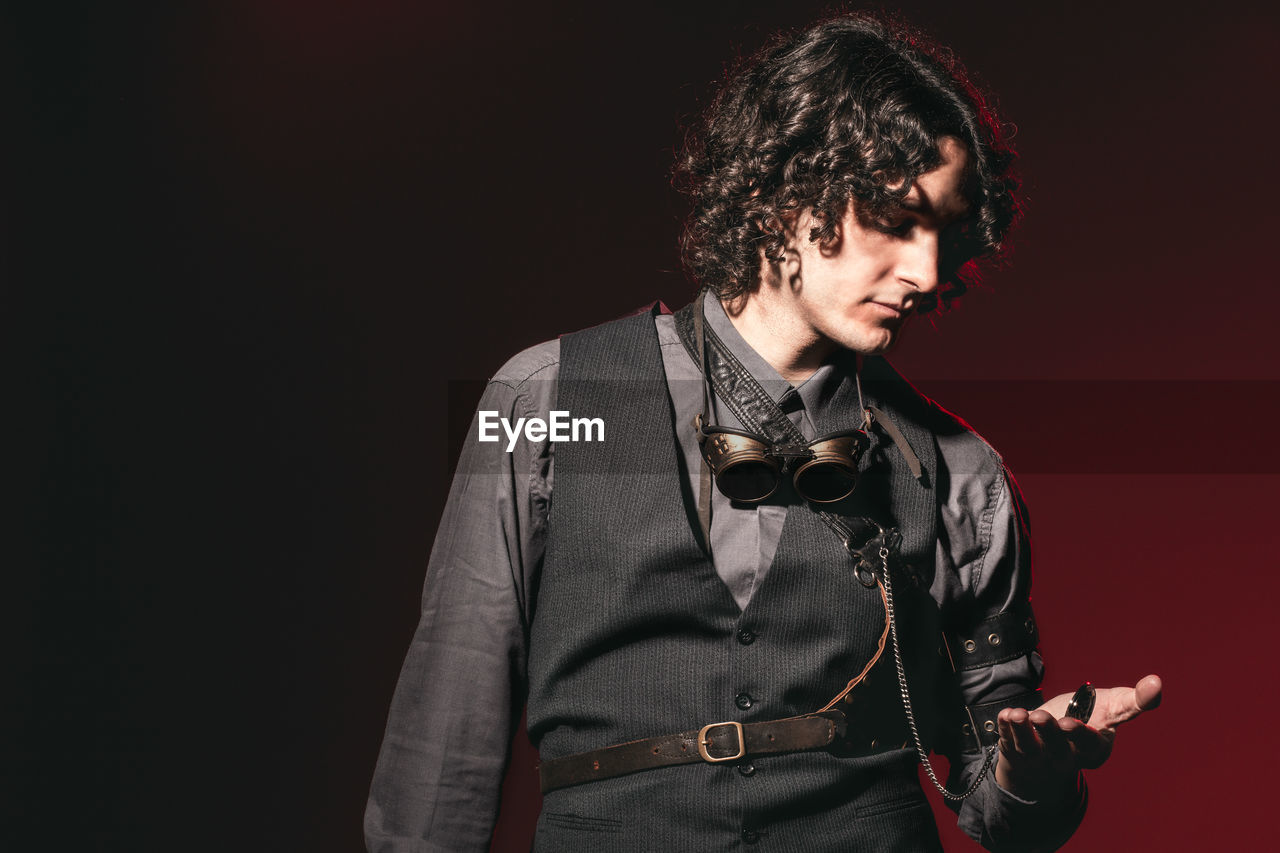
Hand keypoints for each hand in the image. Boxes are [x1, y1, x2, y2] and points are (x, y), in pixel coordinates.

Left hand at [993, 674, 1162, 800]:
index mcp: (1094, 749)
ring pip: (1031, 747)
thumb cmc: (1092, 717)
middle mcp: (1067, 757)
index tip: (1070, 723)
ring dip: (1023, 732)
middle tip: (1040, 717)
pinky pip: (1010, 742)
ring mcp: (1041, 757)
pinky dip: (1006, 730)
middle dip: (1049, 733)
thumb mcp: (1114, 708)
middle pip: (1058, 748)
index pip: (1088, 744)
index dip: (1078, 735)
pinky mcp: (1018, 750)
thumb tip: (1158, 682)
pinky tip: (1005, 715)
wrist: (1057, 735)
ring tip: (1019, 715)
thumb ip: (1136, 700)